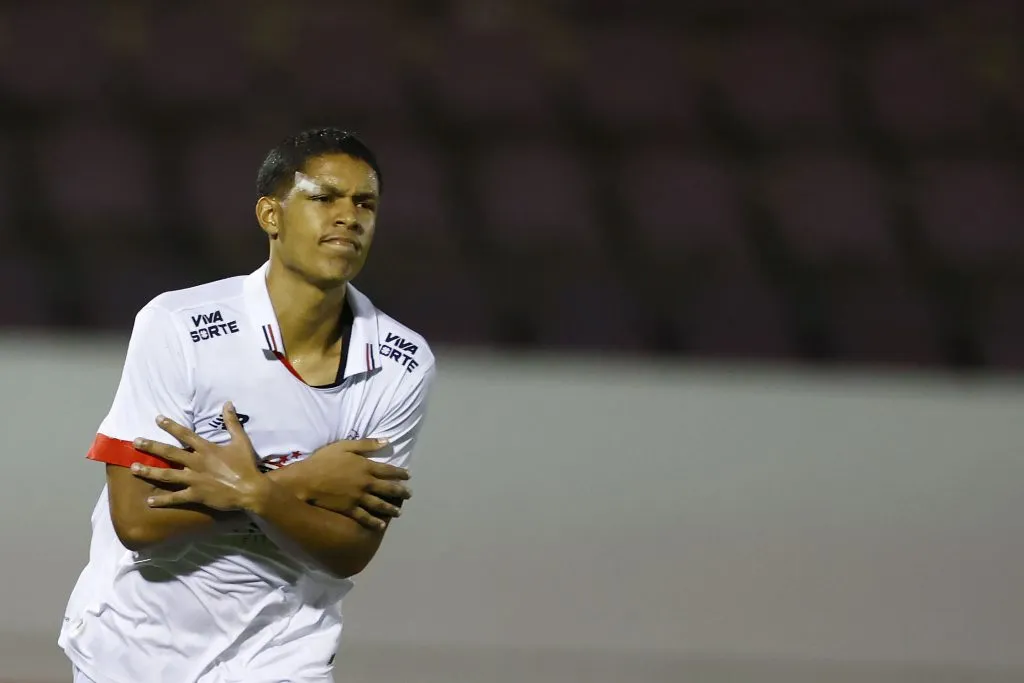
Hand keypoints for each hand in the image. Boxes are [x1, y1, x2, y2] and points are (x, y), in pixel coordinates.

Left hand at [130, 402, 266, 511]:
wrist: (251, 490)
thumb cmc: (246, 465)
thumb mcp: (241, 441)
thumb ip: (232, 422)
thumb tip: (227, 403)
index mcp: (206, 449)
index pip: (185, 434)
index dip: (170, 425)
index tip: (157, 419)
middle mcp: (196, 463)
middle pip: (169, 452)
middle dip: (151, 446)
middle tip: (135, 442)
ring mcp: (194, 479)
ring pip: (167, 474)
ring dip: (149, 471)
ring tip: (134, 469)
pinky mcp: (196, 495)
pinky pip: (176, 498)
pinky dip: (163, 500)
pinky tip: (150, 501)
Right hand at [285, 439, 412, 529]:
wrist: (306, 480)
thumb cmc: (323, 460)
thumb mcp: (344, 446)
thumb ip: (366, 444)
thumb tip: (387, 441)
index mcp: (366, 466)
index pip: (389, 470)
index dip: (400, 473)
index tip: (408, 476)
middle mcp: (366, 483)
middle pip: (389, 489)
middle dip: (401, 492)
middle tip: (409, 495)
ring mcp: (359, 497)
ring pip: (380, 504)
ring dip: (391, 508)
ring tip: (399, 512)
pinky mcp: (350, 509)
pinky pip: (366, 517)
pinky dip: (375, 522)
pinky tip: (382, 525)